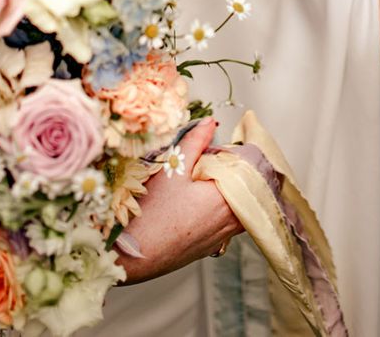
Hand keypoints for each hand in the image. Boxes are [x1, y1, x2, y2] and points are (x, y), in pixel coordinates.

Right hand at [117, 118, 243, 284]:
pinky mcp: (211, 247)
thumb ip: (195, 142)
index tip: (218, 145)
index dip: (233, 152)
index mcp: (227, 197)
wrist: (133, 256)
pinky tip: (197, 202)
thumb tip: (209, 123)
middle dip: (231, 170)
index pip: (246, 167)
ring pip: (238, 205)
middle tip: (208, 159)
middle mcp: (231, 220)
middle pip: (244, 186)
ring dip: (227, 190)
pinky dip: (220, 208)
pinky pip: (228, 222)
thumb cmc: (151, 213)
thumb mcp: (172, 168)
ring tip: (202, 178)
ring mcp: (223, 237)